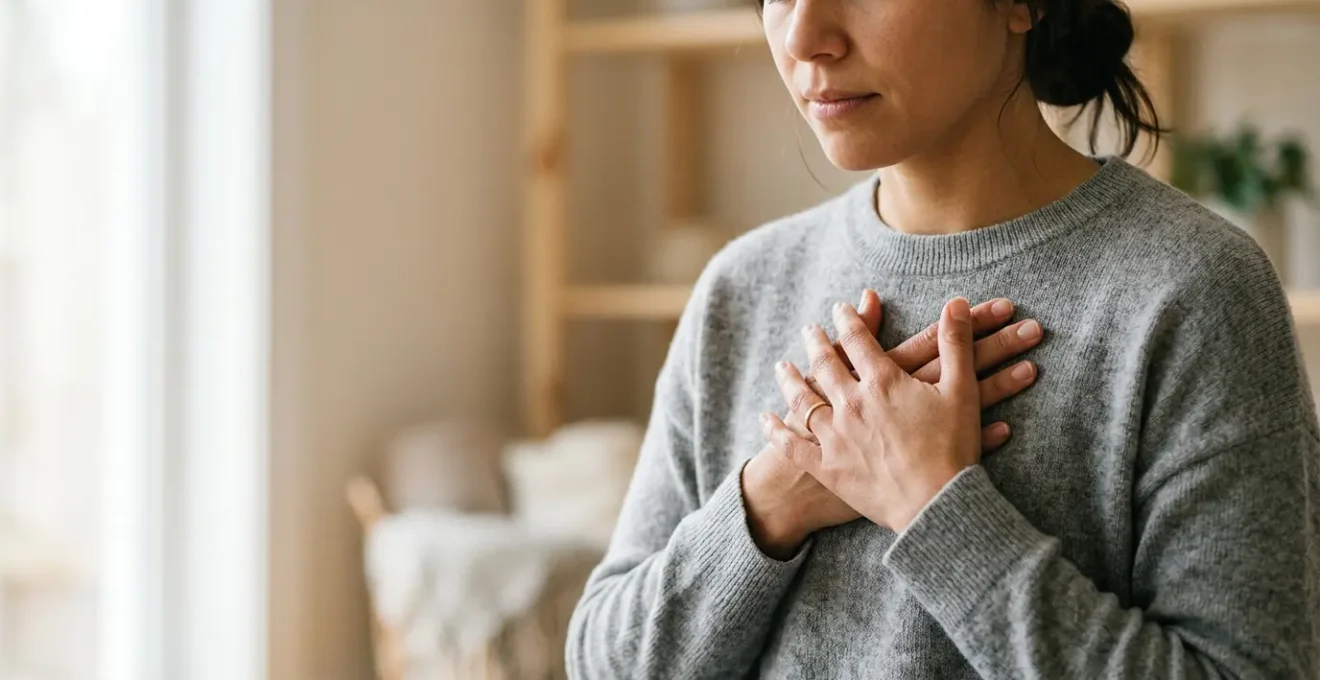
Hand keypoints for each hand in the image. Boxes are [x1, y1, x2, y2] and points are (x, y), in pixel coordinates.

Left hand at [744, 292, 1042, 556]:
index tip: (840, 309)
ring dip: (790, 379)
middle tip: (808, 330)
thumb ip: (956, 344)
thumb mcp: (962, 390)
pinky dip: (776, 430)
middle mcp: (852, 403)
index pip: (858, 340)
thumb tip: (957, 302)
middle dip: (815, 344)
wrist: (937, 503)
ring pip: (803, 399)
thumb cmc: (953, 448)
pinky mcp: (826, 467)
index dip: (849, 321)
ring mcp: (834, 436)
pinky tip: (766, 419)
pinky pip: (791, 445)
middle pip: (825, 365)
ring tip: (782, 366)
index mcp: (882, 382)